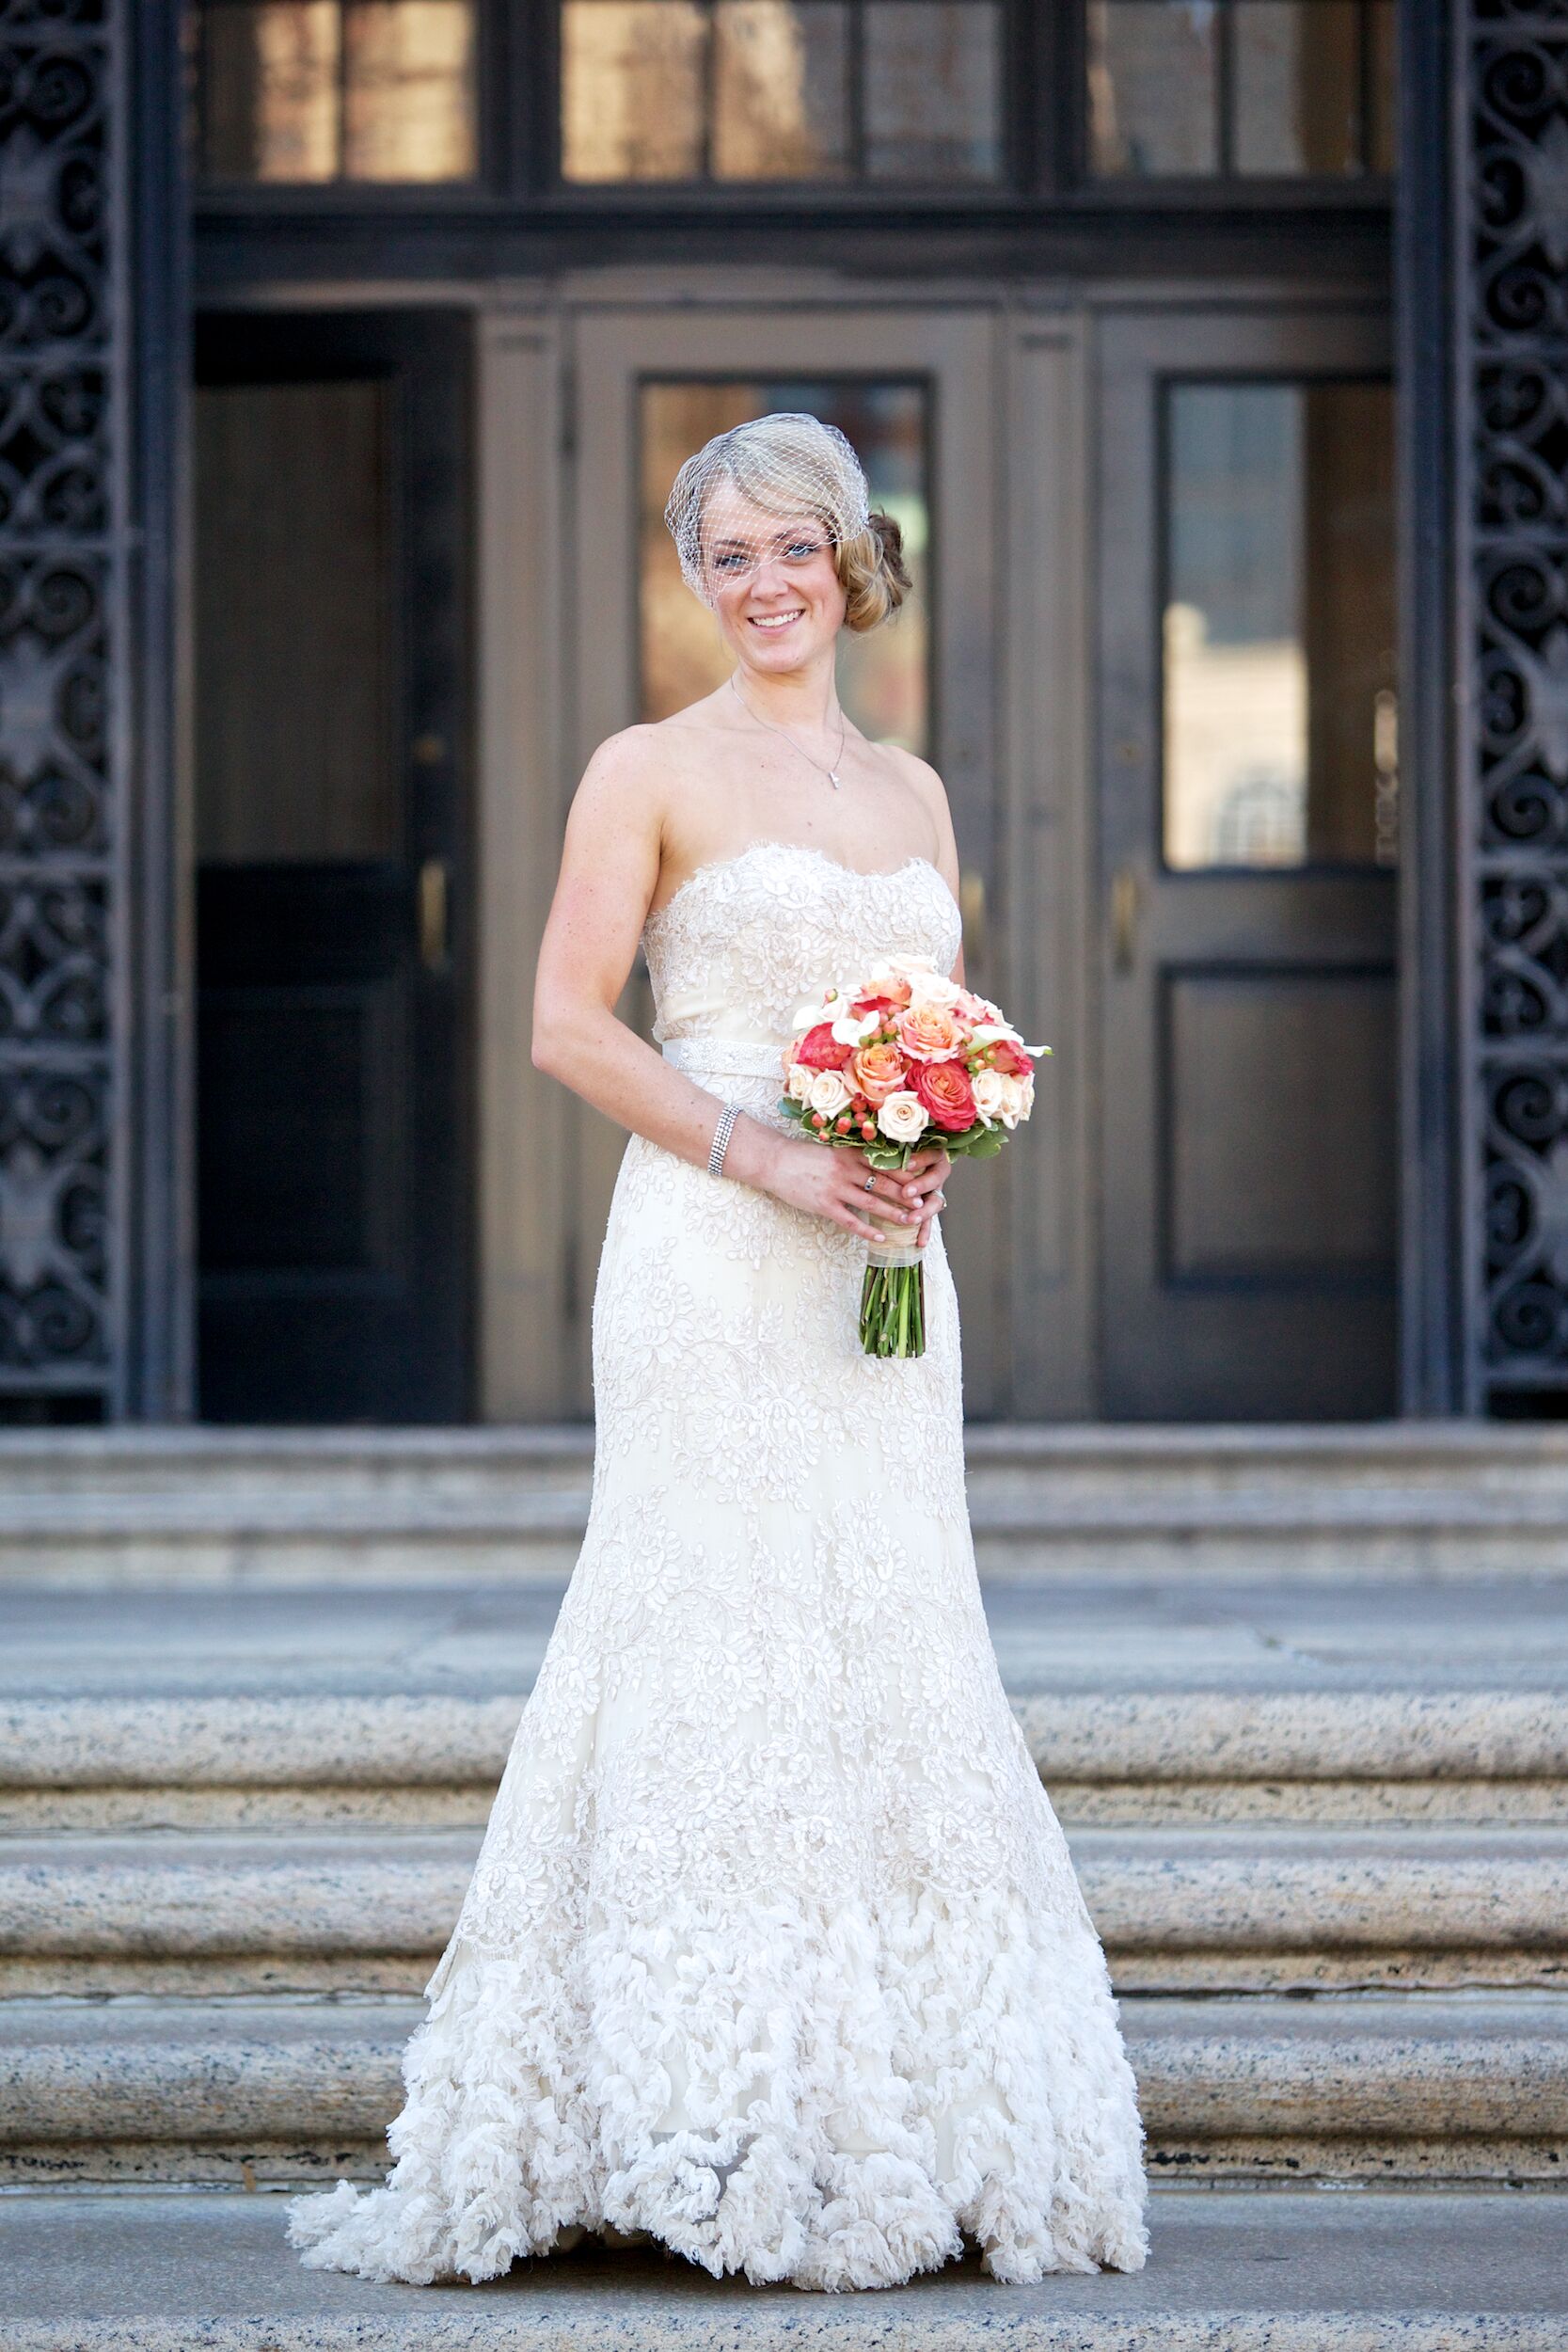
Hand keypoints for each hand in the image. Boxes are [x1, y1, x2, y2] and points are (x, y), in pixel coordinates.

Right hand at [760, 1136, 948, 1246]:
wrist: (774, 1162)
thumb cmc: (803, 1156)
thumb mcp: (831, 1150)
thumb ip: (853, 1157)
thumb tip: (876, 1163)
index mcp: (850, 1154)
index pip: (885, 1163)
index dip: (906, 1172)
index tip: (922, 1178)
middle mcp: (846, 1170)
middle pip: (884, 1183)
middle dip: (906, 1194)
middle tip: (924, 1204)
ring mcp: (835, 1188)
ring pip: (872, 1202)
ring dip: (892, 1212)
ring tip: (909, 1221)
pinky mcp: (824, 1205)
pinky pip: (850, 1221)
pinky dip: (867, 1230)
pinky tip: (880, 1237)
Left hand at [902, 1145, 950, 1247]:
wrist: (910, 1164)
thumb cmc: (900, 1153)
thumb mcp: (899, 1148)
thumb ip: (896, 1148)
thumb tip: (878, 1143)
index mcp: (933, 1154)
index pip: (930, 1155)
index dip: (920, 1160)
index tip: (907, 1164)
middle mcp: (938, 1172)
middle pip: (934, 1179)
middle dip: (921, 1186)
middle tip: (906, 1193)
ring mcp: (936, 1191)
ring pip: (935, 1202)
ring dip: (924, 1212)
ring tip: (912, 1219)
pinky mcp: (930, 1206)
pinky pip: (930, 1219)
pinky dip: (924, 1231)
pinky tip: (919, 1242)